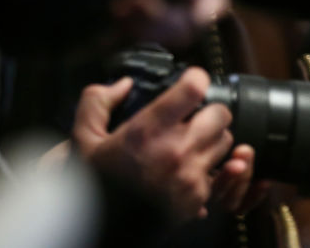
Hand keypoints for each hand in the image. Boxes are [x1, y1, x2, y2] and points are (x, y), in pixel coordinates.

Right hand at [72, 67, 239, 220]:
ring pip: (225, 142)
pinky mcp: (198, 198)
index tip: (191, 81)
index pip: (193, 89)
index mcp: (147, 131)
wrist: (102, 230)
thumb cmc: (95, 184)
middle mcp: (174, 151)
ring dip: (212, 139)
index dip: (196, 79)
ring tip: (191, 144)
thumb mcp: (84, 139)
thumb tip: (125, 84)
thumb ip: (97, 101)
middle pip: (220, 114)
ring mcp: (189, 176)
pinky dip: (207, 168)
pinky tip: (186, 170)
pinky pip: (218, 172)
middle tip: (194, 118)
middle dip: (209, 112)